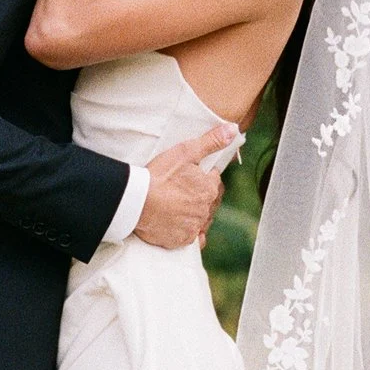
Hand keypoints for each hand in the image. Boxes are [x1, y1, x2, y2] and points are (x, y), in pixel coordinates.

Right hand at [134, 124, 234, 249]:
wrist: (136, 202)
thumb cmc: (159, 176)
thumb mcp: (185, 152)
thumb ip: (211, 141)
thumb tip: (233, 129)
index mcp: (209, 189)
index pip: (212, 181)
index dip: (201, 176)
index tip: (187, 175)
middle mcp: (205, 210)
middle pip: (206, 201)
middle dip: (197, 195)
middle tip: (178, 190)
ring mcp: (194, 226)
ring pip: (198, 219)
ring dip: (191, 213)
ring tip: (175, 206)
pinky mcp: (181, 240)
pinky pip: (189, 237)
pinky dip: (184, 231)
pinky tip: (175, 223)